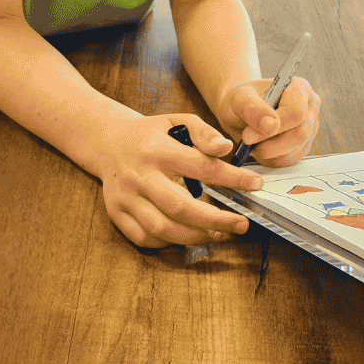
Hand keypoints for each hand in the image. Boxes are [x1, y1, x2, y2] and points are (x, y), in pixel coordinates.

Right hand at [98, 113, 264, 248]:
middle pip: (181, 207)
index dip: (232, 179)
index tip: (255, 185)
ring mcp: (126, 197)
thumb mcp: (178, 121)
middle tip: (241, 223)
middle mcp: (140, 176)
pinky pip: (145, 238)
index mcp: (158, 150)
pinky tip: (188, 235)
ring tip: (220, 233)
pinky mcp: (117, 213)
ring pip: (163, 228)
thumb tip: (225, 148)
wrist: (108, 141)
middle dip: (216, 220)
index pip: (202, 167)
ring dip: (196, 236)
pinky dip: (170, 242)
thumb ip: (204, 133)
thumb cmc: (152, 133)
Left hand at [219, 77, 320, 167]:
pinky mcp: (303, 146)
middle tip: (247, 142)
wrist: (241, 112)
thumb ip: (254, 109)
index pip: (296, 113)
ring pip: (295, 150)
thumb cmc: (242, 101)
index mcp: (300, 88)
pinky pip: (289, 160)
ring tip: (252, 141)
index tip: (248, 135)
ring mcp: (310, 128)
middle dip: (271, 144)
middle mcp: (310, 108)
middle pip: (300, 134)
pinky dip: (271, 158)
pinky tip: (260, 146)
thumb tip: (271, 126)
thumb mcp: (240, 99)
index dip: (275, 126)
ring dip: (268, 152)